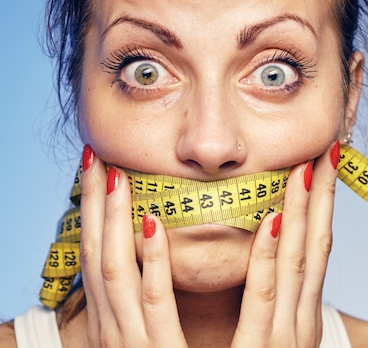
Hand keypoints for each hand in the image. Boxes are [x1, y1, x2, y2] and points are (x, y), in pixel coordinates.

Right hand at [79, 145, 186, 347]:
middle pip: (98, 257)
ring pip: (116, 272)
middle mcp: (114, 331)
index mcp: (114, 325)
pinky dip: (149, 264)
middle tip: (94, 159)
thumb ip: (147, 306)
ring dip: (115, 220)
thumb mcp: (148, 340)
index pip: (99, 259)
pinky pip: (153, 305)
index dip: (95, 215)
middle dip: (95, 208)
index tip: (97, 171)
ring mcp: (132, 344)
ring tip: (117, 174)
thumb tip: (151, 257)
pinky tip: (153, 225)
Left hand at [232, 141, 338, 346]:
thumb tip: (261, 265)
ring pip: (294, 262)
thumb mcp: (268, 345)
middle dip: (322, 196)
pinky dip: (265, 256)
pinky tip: (269, 219)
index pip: (316, 252)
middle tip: (328, 150)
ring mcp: (283, 338)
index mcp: (301, 320)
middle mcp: (300, 324)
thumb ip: (267, 314)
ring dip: (299, 211)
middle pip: (314, 247)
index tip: (325, 166)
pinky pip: (259, 295)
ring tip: (303, 166)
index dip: (322, 206)